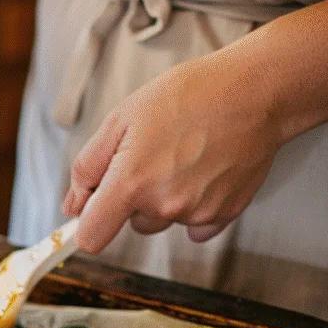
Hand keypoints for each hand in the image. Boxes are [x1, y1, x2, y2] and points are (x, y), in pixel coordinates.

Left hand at [63, 51, 283, 251]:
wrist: (253, 91)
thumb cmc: (188, 96)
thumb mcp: (120, 119)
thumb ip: (88, 168)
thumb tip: (73, 206)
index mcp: (132, 183)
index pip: (92, 236)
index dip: (86, 227)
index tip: (90, 215)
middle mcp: (164, 205)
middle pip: (131, 223)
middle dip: (134, 197)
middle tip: (153, 156)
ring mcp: (197, 212)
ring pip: (164, 219)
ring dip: (165, 199)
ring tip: (182, 156)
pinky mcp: (225, 214)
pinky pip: (196, 225)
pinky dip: (196, 204)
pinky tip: (203, 171)